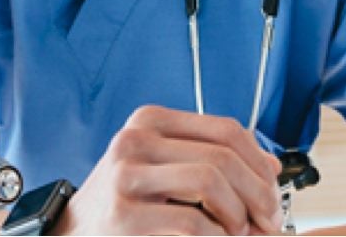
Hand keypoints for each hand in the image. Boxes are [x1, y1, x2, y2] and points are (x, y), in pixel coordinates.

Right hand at [54, 106, 282, 234]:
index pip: (227, 130)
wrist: (71, 234)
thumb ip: (212, 160)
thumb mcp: (165, 169)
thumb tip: (271, 167)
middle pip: (223, 156)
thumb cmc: (126, 202)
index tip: (274, 191)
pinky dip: (217, 236)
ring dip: (238, 214)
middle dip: (258, 192)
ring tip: (240, 232)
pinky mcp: (123, 214)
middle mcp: (135, 139)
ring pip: (211, 181)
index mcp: (151, 121)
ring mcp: (125, 175)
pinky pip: (192, 222)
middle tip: (269, 221)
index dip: (260, 162)